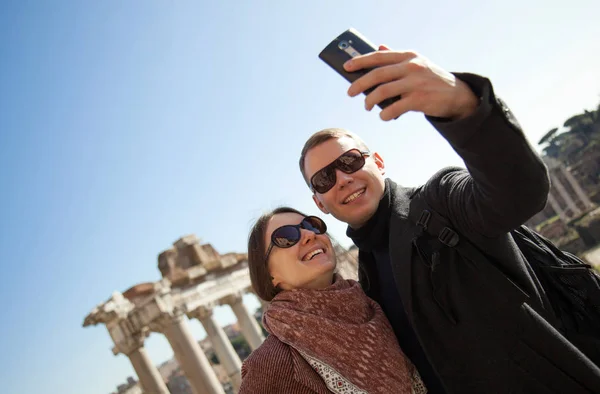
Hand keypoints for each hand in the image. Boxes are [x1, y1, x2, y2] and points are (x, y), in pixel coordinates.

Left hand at [344, 45, 478, 120]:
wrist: (456, 95)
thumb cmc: (430, 79)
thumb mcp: (417, 63)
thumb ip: (397, 58)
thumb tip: (379, 46)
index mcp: (408, 56)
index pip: (379, 56)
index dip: (360, 61)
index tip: (346, 67)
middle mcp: (411, 67)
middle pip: (377, 75)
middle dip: (359, 84)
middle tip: (350, 92)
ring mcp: (415, 83)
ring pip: (382, 92)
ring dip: (370, 101)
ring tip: (367, 106)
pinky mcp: (419, 100)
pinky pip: (394, 108)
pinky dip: (384, 114)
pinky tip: (383, 116)